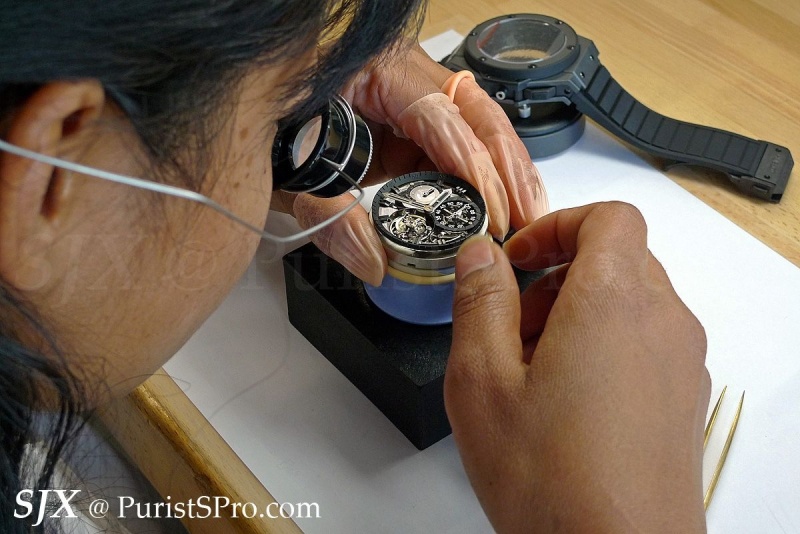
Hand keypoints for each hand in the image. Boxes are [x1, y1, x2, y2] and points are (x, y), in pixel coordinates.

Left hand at [276, 42, 548, 285]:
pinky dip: (480, 177)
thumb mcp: (293, 174)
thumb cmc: (268, 130)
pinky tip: (496, 207)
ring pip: (476, 126)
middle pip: (475, 112)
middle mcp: (400, 75)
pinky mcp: (409, 125)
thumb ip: (330, 217)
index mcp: (372, 67)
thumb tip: (377, 263)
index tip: (493, 212)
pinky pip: (456, 145)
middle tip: (527, 219)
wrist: (248, 121)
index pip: (438, 113)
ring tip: (526, 218)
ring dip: (505, 172)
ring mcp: (409, 99)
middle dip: (507, 168)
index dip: (472, 165)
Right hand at [446, 202, 709, 532]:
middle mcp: (662, 323)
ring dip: (577, 315)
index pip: (608, 218)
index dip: (558, 225)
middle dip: (556, 278)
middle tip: (512, 325)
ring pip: (628, 303)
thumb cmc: (555, 481)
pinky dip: (603, 347)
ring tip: (532, 373)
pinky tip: (563, 404)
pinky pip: (643, 344)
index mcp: (614, 301)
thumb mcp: (482, 380)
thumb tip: (480, 256)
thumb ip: (479, 301)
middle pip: (616, 260)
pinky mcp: (682, 399)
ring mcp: (680, 363)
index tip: (519, 258)